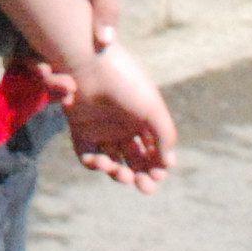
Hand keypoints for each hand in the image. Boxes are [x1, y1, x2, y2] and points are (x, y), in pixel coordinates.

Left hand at [49, 41, 177, 193]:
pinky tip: (102, 161)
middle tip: (144, 187)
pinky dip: (94, 163)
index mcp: (143, 121)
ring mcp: (102, 129)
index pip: (153, 152)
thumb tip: (170, 164)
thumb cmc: (126, 82)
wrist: (91, 63)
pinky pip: (88, 155)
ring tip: (122, 173)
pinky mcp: (81, 130)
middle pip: (133, 160)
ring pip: (112, 161)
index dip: (157, 166)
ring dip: (118, 172)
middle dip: (141, 176)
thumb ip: (165, 135)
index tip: (158, 175)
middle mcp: (123, 126)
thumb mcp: (153, 108)